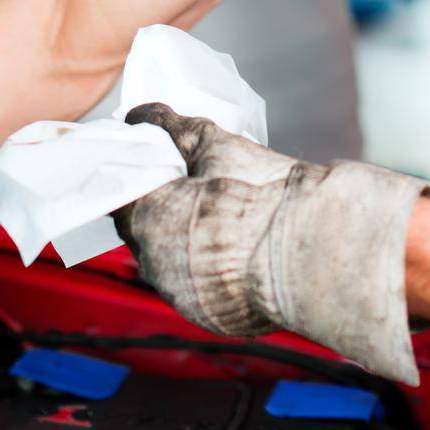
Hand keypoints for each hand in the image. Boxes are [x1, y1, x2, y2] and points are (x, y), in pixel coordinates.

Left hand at [113, 103, 429, 385]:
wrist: (309, 249)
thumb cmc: (259, 193)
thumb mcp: (214, 146)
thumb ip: (172, 127)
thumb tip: (141, 112)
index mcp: (147, 218)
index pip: (119, 198)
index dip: (136, 182)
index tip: (151, 170)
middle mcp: (154, 264)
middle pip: (141, 234)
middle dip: (157, 212)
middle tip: (184, 191)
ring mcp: (181, 296)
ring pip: (167, 264)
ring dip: (181, 245)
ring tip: (210, 222)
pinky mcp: (211, 317)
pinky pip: (196, 290)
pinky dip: (206, 273)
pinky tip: (227, 253)